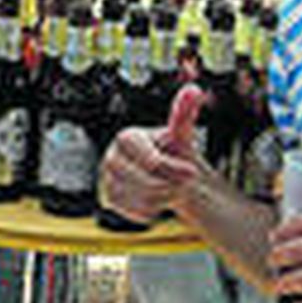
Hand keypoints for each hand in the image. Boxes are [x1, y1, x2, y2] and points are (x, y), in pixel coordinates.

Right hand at [97, 83, 204, 224]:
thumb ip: (184, 113)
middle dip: (172, 186)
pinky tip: (155, 197)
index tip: (192, 172)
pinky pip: (137, 213)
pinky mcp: (109, 200)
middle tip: (180, 180)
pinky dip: (153, 210)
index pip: (151, 161)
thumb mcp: (180, 134)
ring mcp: (107, 179)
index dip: (174, 169)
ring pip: (143, 201)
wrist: (165, 176)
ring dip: (164, 199)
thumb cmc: (172, 152)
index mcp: (127, 138)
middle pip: (148, 184)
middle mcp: (111, 157)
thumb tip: (194, 89)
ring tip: (167, 186)